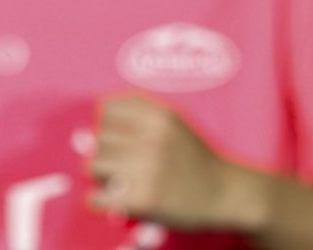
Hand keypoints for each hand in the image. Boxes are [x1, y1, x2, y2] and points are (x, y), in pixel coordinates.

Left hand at [90, 95, 260, 231]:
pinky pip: (96, 198)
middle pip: (96, 138)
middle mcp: (152, 138)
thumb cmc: (195, 157)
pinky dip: (99, 201)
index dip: (106, 126)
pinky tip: (114, 201)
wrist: (226, 192)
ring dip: (100, 176)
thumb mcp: (175, 123)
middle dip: (103, 153)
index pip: (106, 110)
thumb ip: (138, 115)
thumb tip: (87, 127)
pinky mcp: (143, 199)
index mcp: (159, 116)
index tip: (117, 139)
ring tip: (117, 183)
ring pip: (92, 166)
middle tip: (119, 166)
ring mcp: (147, 169)